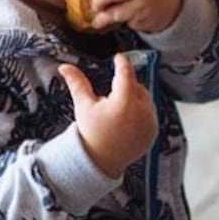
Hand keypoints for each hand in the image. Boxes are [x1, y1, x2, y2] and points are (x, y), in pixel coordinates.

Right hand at [58, 53, 157, 178]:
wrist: (100, 161)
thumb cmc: (91, 133)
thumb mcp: (84, 106)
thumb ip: (77, 83)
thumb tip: (65, 67)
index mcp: (123, 103)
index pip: (126, 74)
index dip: (122, 63)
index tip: (119, 57)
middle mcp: (140, 112)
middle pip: (137, 86)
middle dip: (126, 86)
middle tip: (111, 95)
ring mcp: (149, 122)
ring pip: (146, 99)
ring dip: (135, 98)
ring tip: (117, 111)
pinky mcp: (153, 131)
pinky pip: (150, 113)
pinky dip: (141, 112)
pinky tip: (126, 120)